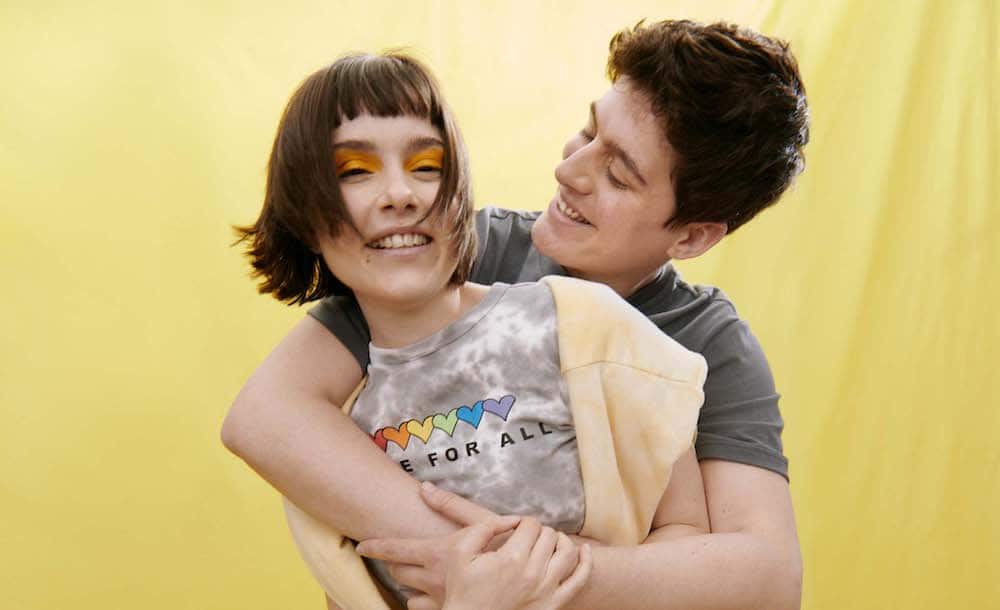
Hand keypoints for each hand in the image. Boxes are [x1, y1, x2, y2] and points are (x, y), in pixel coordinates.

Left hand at [357, 482, 513, 602]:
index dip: (376, 547)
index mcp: (439, 553)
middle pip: (398, 573)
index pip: (396, 550)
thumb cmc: (509, 546)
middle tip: (397, 557)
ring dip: (410, 587)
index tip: (361, 546)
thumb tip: (423, 488)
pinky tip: (434, 594)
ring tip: (417, 577)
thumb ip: (450, 505)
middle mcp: (436, 579)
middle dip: (394, 565)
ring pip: (410, 597)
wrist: (532, 576)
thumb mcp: (482, 520)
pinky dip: (424, 602)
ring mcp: (444, 600)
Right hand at [435, 517, 591, 609]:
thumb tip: (513, 518)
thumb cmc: (463, 588)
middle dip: (539, 531)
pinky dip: (586, 562)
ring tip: (549, 541)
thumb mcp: (461, 551)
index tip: (516, 529)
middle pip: (549, 535)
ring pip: (567, 552)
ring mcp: (546, 591)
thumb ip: (486, 527)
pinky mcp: (554, 604)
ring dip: (560, 541)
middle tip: (527, 538)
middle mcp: (532, 573)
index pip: (531, 525)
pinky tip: (583, 550)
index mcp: (511, 558)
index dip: (524, 522)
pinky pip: (579, 580)